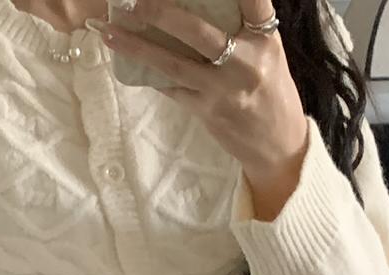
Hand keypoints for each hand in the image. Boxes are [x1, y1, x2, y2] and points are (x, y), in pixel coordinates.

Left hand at [97, 0, 308, 185]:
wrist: (278, 146)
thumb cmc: (271, 91)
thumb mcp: (268, 52)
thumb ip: (242, 26)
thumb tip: (198, 7)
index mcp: (265, 40)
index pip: (253, 0)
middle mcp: (245, 62)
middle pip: (198, 32)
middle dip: (162, 13)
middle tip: (134, 1)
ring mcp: (223, 90)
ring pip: (173, 64)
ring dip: (137, 47)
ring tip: (109, 31)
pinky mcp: (206, 112)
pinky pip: (171, 87)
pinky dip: (149, 73)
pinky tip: (127, 61)